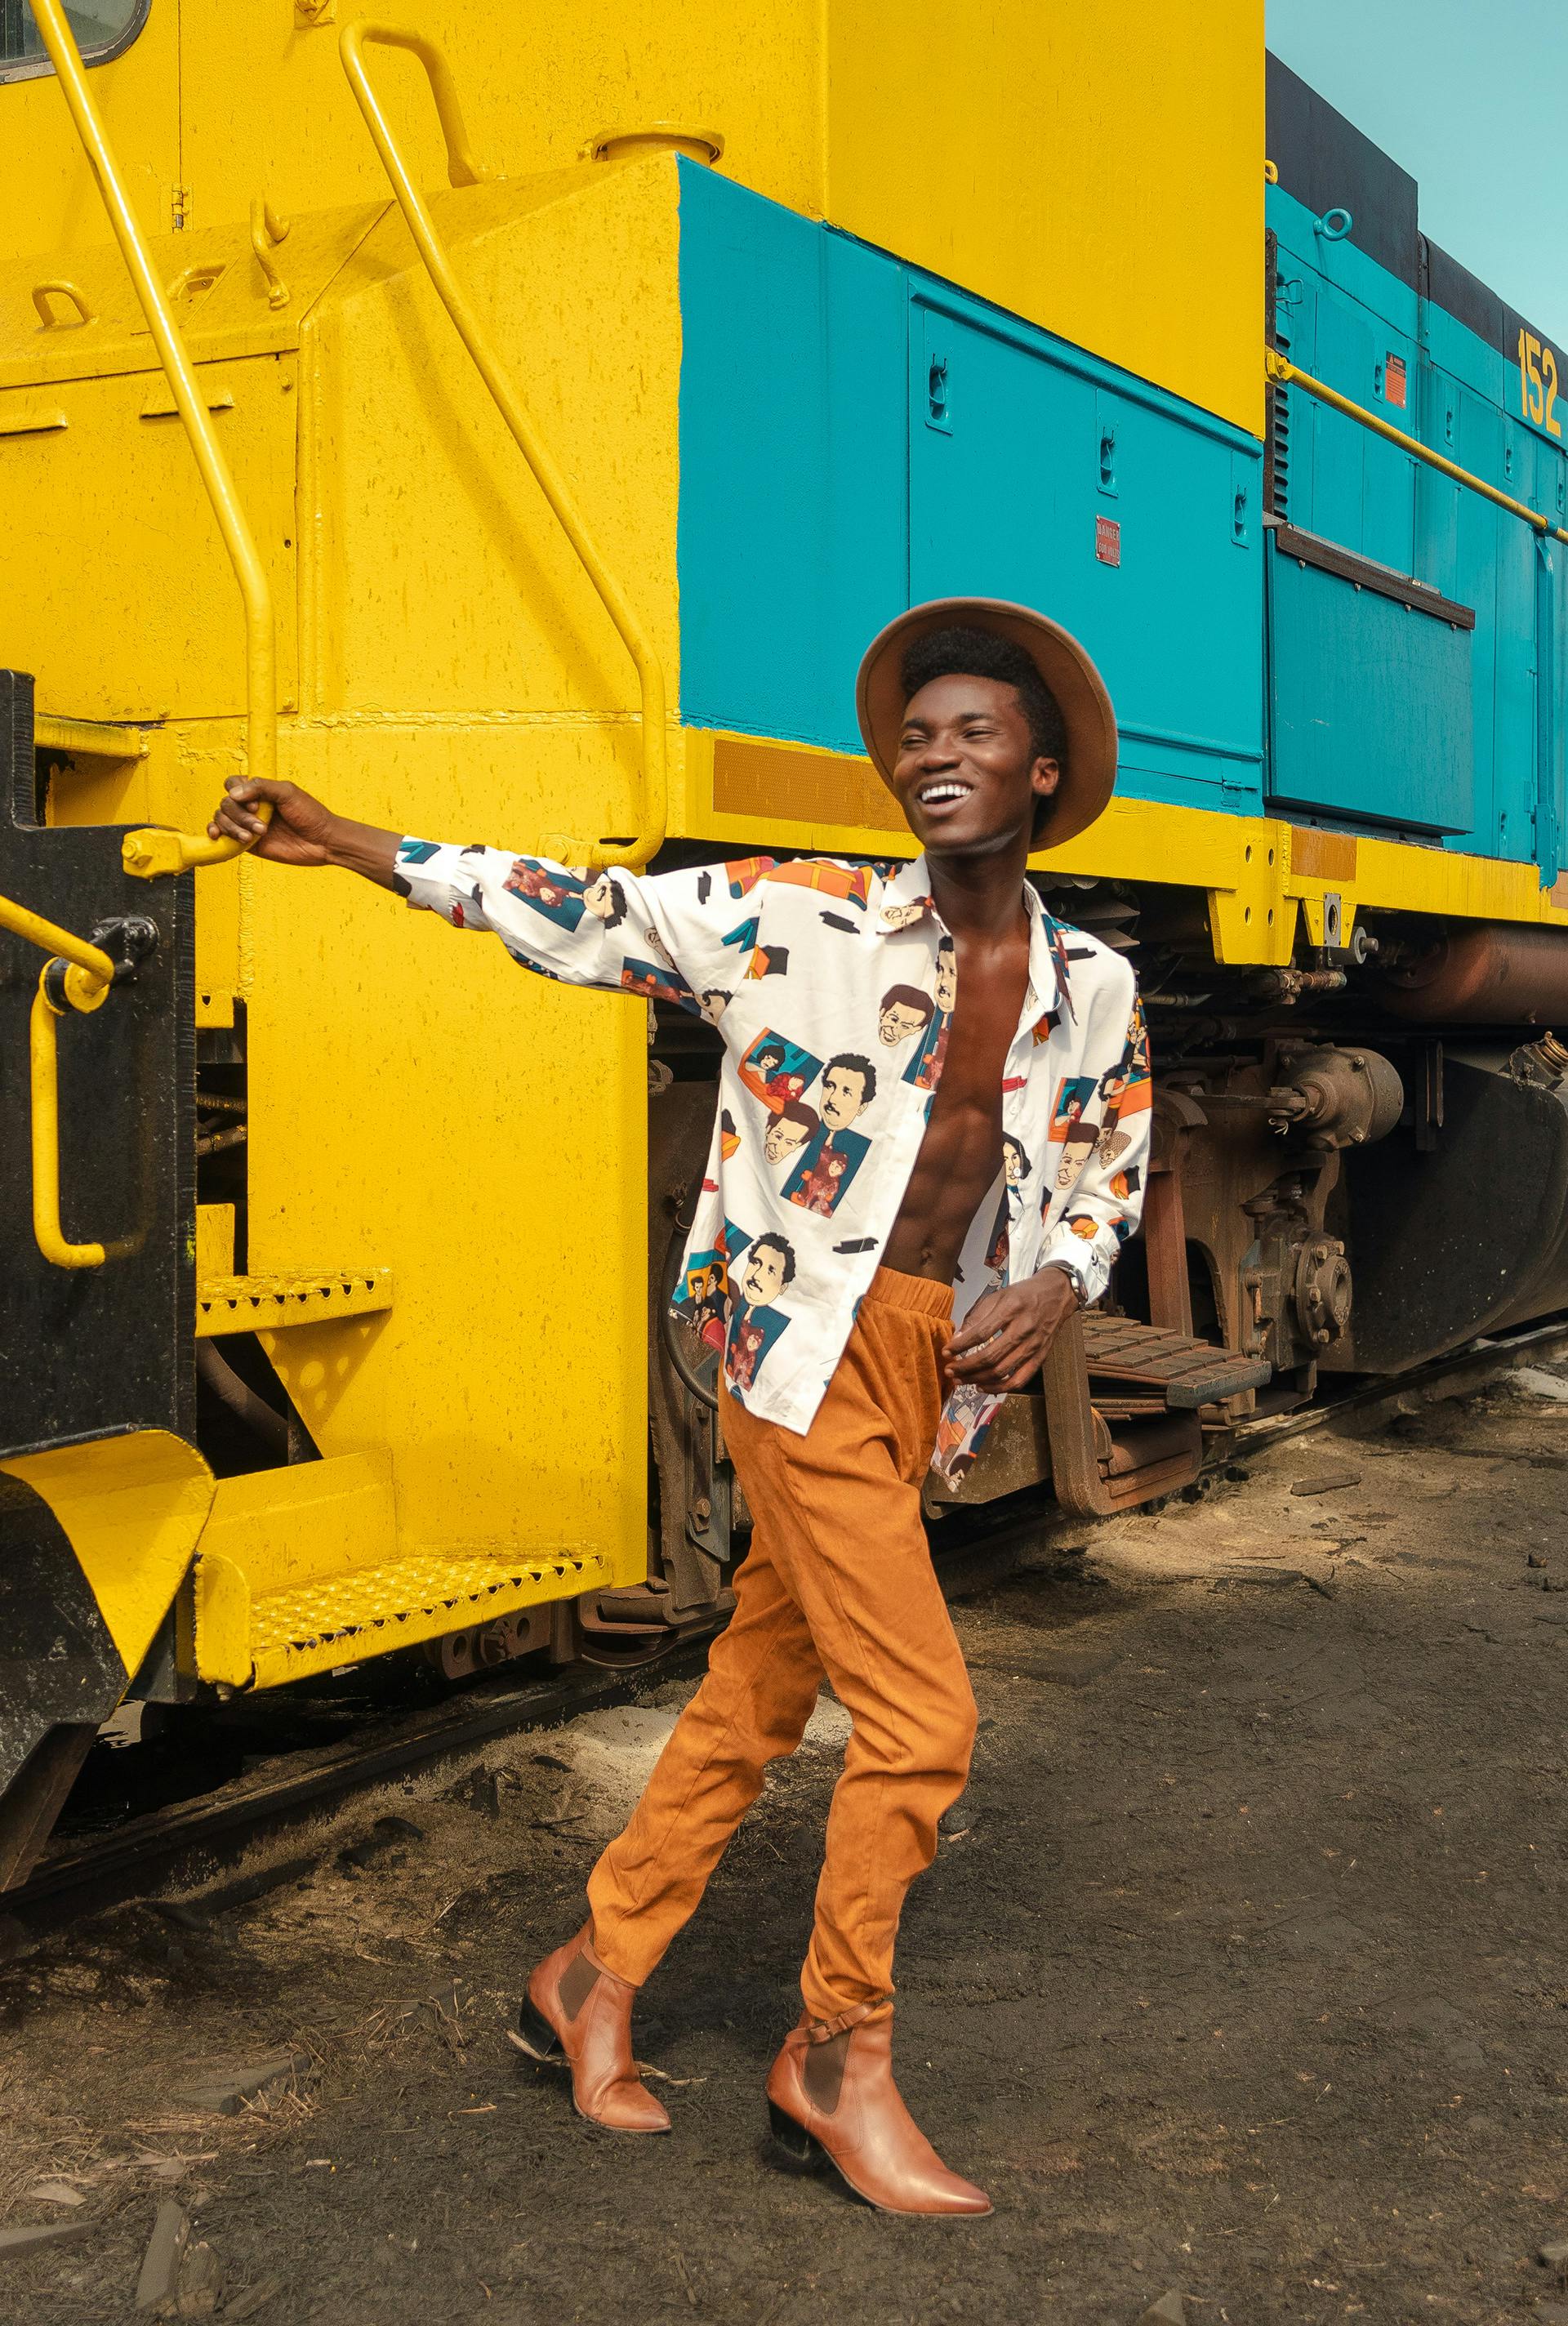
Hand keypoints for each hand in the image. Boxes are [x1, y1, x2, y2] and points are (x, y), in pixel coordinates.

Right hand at [207, 776, 340, 867]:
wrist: (321, 841)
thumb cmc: (310, 814)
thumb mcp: (287, 792)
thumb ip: (261, 787)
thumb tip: (233, 794)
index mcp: (259, 790)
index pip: (232, 784)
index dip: (236, 792)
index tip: (255, 805)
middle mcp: (250, 806)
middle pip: (226, 803)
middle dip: (239, 815)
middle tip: (262, 826)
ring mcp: (247, 825)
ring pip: (222, 819)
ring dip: (233, 827)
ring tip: (252, 837)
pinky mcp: (247, 844)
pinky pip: (223, 836)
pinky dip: (215, 833)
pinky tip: (217, 836)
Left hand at [943, 1268, 1078, 1392]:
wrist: (1058, 1294)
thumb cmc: (1023, 1294)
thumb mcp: (998, 1296)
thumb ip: (977, 1317)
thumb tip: (957, 1339)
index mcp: (1011, 1309)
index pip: (981, 1333)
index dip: (960, 1346)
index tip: (946, 1352)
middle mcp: (1024, 1328)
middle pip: (990, 1356)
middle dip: (965, 1367)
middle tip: (949, 1371)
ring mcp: (1034, 1346)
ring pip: (1002, 1371)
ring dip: (977, 1379)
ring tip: (960, 1380)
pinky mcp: (1040, 1357)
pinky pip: (1019, 1380)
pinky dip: (999, 1388)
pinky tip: (983, 1386)